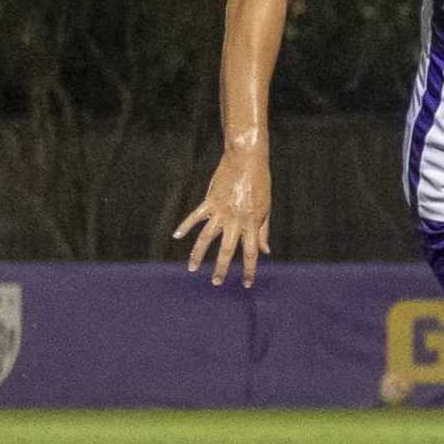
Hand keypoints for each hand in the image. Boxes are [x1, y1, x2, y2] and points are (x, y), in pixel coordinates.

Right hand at [173, 147, 273, 287]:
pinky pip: (195, 217)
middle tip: (216, 283)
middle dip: (222, 269)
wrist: (247, 159)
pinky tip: (176, 236)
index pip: (252, 252)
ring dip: (198, 254)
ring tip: (192, 269)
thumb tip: (265, 251)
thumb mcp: (266, 207)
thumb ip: (263, 231)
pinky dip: (185, 226)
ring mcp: (221, 211)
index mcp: (253, 222)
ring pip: (207, 238)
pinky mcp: (209, 201)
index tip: (247, 284)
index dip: (250, 269)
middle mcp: (236, 220)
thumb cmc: (260, 184)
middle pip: (228, 250)